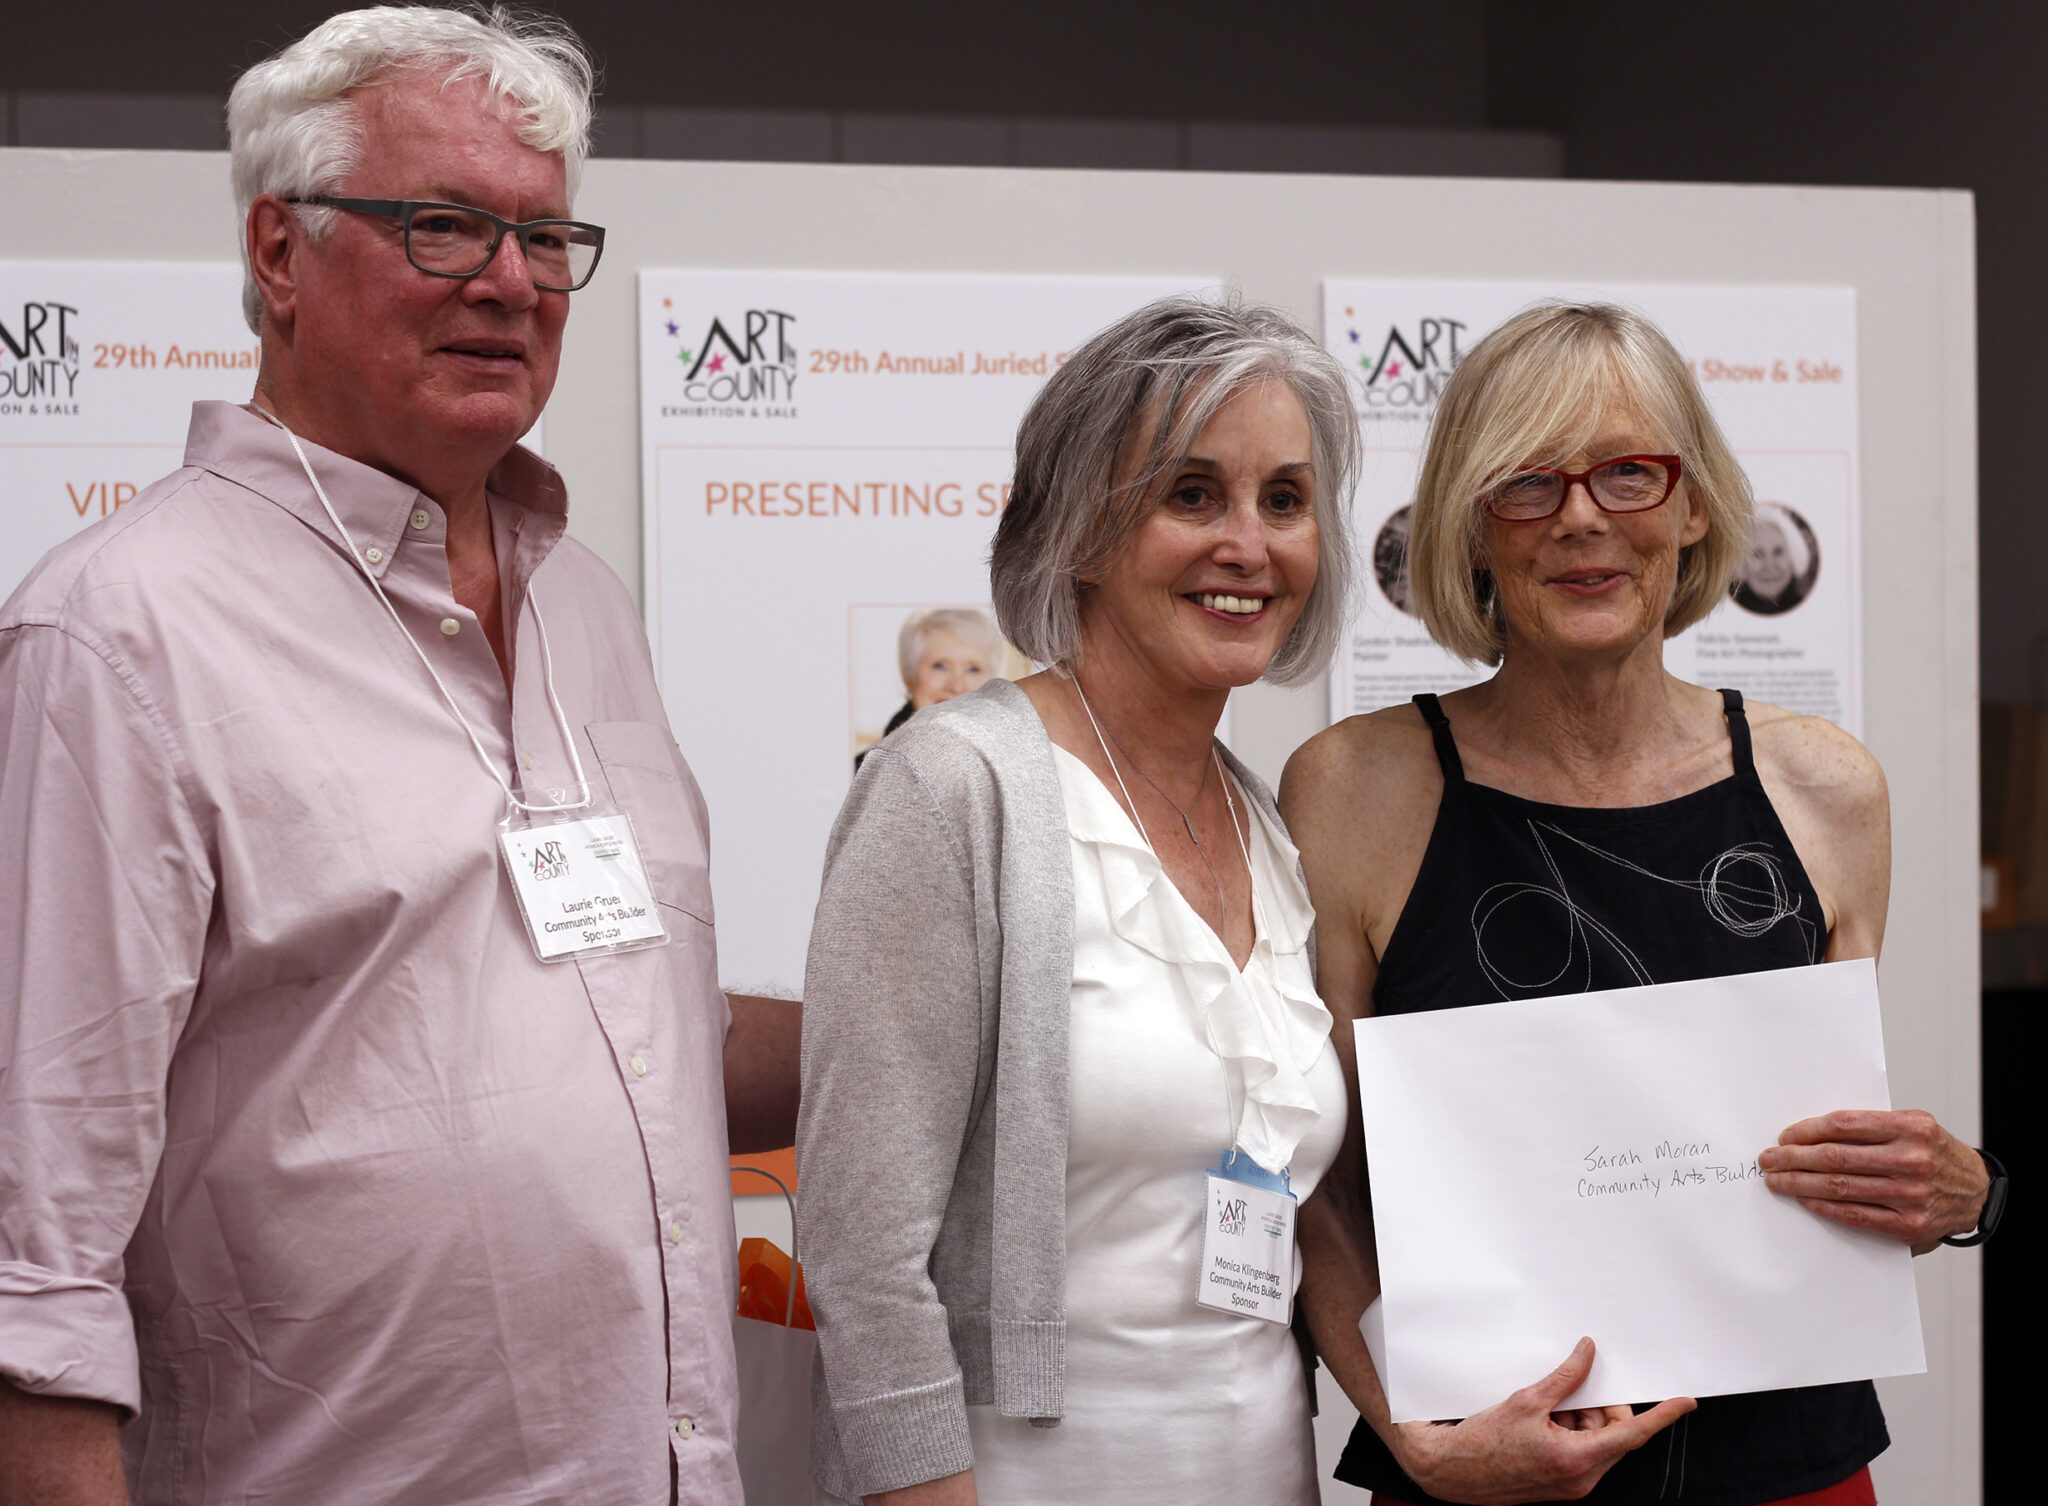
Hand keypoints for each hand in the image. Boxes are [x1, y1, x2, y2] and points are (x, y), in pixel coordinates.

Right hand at [1387, 1338, 1693, 1504]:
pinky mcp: (1562, 1485)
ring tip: (1548, 1409)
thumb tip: (1588, 1353)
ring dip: (1584, 1420)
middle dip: (1602, 1409)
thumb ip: (1565, 1378)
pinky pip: (1584, 1454)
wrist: (1452, 1471)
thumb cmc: (1483, 1441)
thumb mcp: (1526, 1400)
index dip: (1662, 1416)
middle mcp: (1581, 1479)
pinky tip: (1544, 1422)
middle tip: (1577, 1390)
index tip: (1685, 1402)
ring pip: (1599, 1443)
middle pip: (1615, 1436)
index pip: (1632, 1434)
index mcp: (1577, 1460)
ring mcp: (1573, 1485)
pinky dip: (1572, 1432)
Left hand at [1759, 1109, 1988, 1247]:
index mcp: (1911, 1127)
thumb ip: (1871, 1128)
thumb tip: (1812, 1134)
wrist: (1977, 1189)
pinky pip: (1855, 1215)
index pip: (1844, 1125)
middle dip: (1794, 1158)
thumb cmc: (1935, 1153)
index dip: (1807, 1131)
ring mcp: (1911, 1194)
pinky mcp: (1910, 1224)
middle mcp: (1912, 1159)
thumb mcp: (1912, 1126)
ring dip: (1800, 1183)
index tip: (1785, 1137)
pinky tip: (1805, 1200)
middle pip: (1836, 1157)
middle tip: (1769, 1159)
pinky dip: (1824, 1207)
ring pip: (1840, 1187)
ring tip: (1777, 1180)